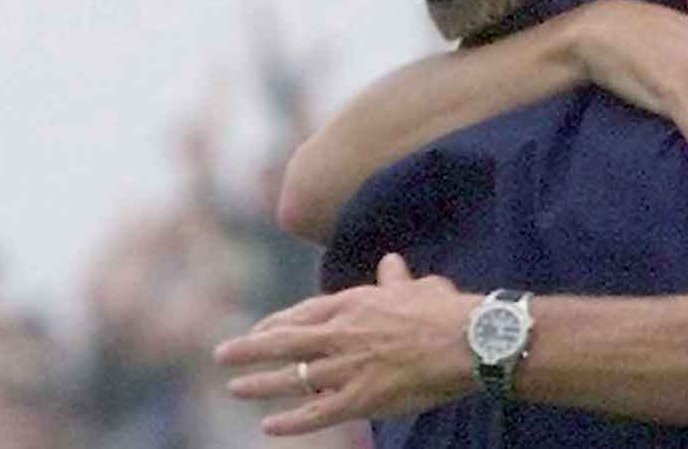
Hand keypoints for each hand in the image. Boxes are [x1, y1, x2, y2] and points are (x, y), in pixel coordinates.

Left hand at [214, 254, 475, 435]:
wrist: (465, 340)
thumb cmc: (445, 310)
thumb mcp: (417, 287)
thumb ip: (396, 279)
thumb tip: (391, 262)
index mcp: (354, 304)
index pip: (303, 314)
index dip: (277, 323)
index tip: (259, 331)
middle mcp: (342, 334)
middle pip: (285, 342)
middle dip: (249, 349)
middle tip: (221, 355)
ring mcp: (348, 368)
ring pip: (293, 378)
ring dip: (260, 384)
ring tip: (234, 388)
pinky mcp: (361, 398)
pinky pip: (317, 414)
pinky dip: (291, 421)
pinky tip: (269, 426)